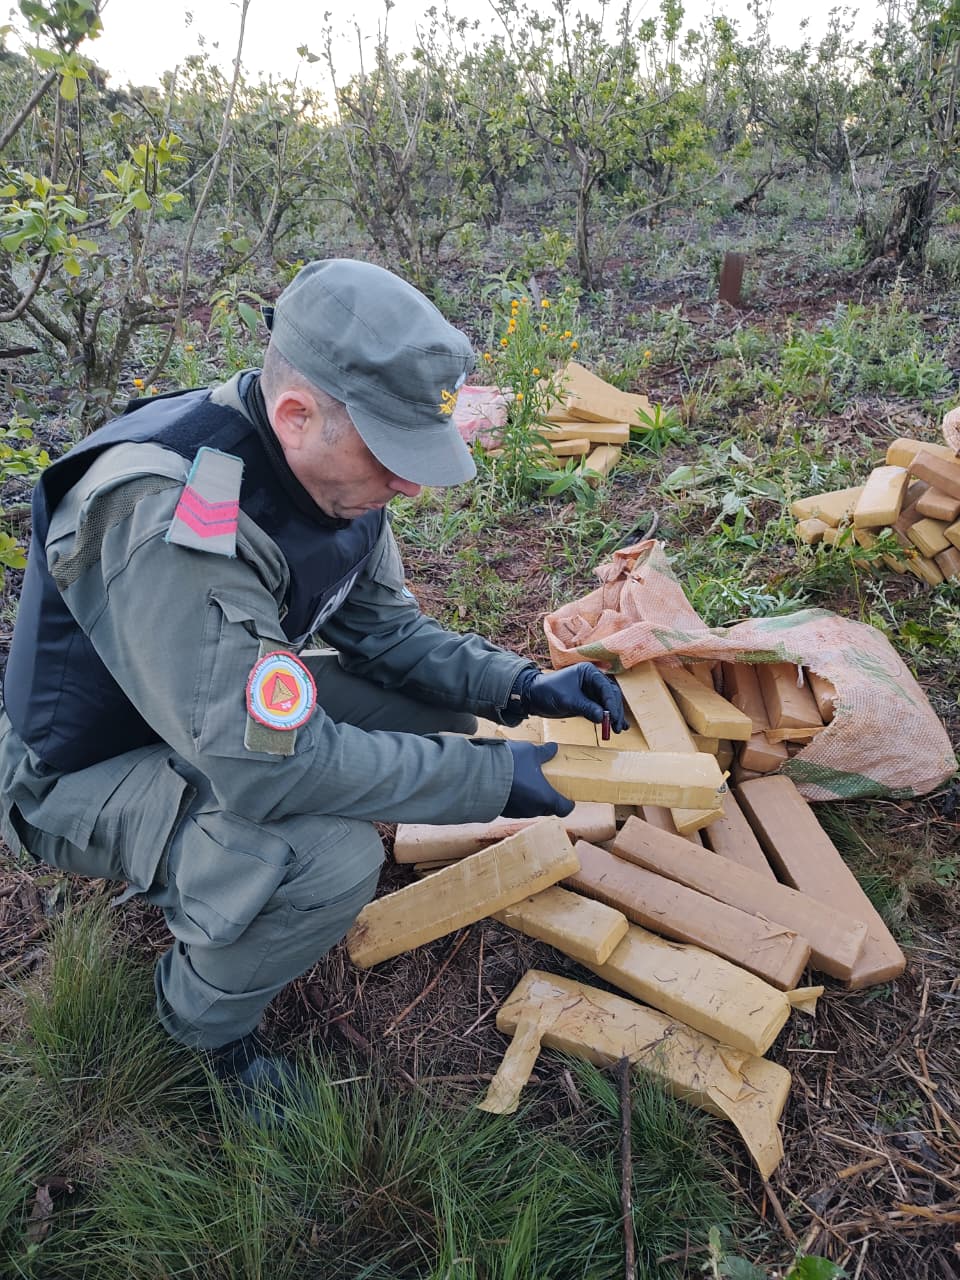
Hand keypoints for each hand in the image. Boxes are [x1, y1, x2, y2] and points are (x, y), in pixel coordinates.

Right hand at [503, 741, 573, 818]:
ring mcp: (518, 812)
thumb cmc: (511, 764)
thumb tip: (554, 748)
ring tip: (527, 782)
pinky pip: (516, 807)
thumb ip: (544, 753)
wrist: (480, 774)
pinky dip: (518, 799)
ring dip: (532, 798)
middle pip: (548, 808)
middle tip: (547, 784)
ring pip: (531, 808)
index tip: (567, 795)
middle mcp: (534, 809)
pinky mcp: (503, 811)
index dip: (567, 803)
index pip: (564, 809)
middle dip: (549, 798)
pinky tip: (512, 785)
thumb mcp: (531, 752)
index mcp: (546, 797)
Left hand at [512, 664, 626, 729]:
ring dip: (615, 716)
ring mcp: (592, 691)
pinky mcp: (589, 702)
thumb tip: (603, 717)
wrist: (534, 697)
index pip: (606, 687)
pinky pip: (603, 709)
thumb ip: (586, 707)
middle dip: (615, 711)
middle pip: (611, 695)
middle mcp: (593, 680)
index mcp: (589, 672)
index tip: (613, 717)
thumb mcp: (567, 700)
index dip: (612, 703)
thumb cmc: (548, 691)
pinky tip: (619, 726)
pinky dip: (610, 717)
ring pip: (609, 703)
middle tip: (616, 727)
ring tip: (618, 730)